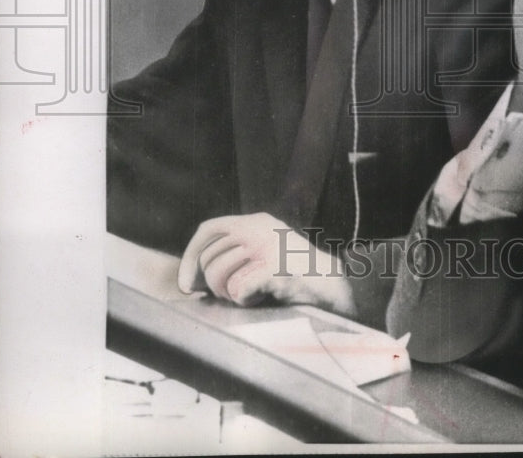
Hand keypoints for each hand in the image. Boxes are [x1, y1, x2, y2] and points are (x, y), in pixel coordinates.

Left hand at [177, 212, 355, 313]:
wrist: (335, 287)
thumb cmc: (299, 277)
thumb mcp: (267, 251)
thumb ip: (239, 252)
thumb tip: (193, 277)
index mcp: (257, 221)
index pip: (210, 230)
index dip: (191, 257)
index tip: (187, 284)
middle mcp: (259, 228)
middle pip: (210, 257)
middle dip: (213, 284)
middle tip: (236, 294)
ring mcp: (267, 246)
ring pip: (219, 276)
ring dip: (232, 294)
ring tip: (256, 293)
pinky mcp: (273, 267)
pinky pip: (238, 289)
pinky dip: (246, 300)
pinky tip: (265, 297)